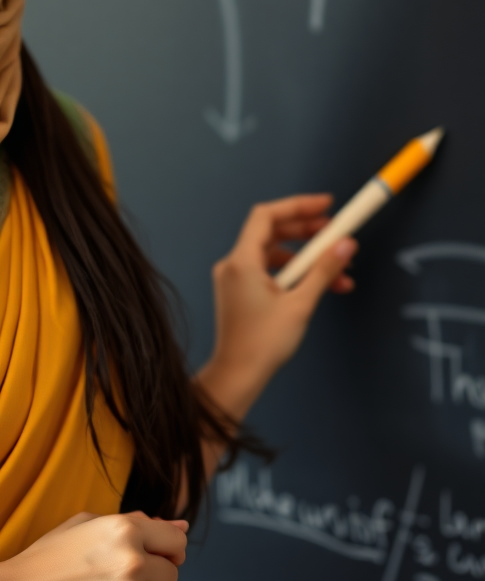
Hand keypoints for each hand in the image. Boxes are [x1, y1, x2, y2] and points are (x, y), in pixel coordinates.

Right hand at [0, 511, 186, 580]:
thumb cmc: (50, 556)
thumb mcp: (88, 522)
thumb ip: (137, 521)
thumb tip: (180, 526)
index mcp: (123, 528)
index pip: (176, 539)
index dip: (169, 546)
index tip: (159, 550)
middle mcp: (131, 560)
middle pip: (172, 572)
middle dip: (155, 571)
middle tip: (124, 569)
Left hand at [201, 195, 356, 415]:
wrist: (238, 374)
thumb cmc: (264, 342)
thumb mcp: (301, 303)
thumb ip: (323, 270)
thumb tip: (345, 244)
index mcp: (242, 261)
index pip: (267, 216)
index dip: (297, 206)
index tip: (326, 206)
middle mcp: (234, 264)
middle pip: (271, 232)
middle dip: (306, 231)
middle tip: (336, 234)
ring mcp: (235, 278)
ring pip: (274, 254)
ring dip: (306, 258)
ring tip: (339, 270)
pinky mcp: (240, 292)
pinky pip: (269, 271)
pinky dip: (294, 274)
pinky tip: (321, 286)